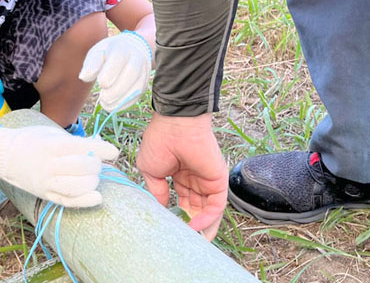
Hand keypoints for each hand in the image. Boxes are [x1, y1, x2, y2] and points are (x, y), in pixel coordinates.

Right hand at [0, 125, 118, 206]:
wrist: (3, 155)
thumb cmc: (31, 140)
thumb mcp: (51, 133)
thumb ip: (74, 141)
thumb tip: (99, 144)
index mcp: (50, 145)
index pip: (81, 148)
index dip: (101, 150)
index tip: (113, 151)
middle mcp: (48, 165)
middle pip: (82, 167)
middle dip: (96, 165)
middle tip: (96, 162)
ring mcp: (46, 182)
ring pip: (78, 186)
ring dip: (92, 181)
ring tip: (93, 176)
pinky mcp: (45, 194)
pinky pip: (68, 202)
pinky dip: (85, 201)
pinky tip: (97, 197)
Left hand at [79, 31, 151, 111]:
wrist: (132, 49)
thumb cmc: (109, 53)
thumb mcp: (98, 52)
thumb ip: (91, 63)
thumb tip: (84, 77)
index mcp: (122, 47)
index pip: (119, 57)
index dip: (110, 72)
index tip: (100, 83)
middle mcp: (136, 58)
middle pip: (132, 72)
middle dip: (116, 89)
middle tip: (103, 98)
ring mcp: (143, 71)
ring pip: (138, 86)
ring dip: (121, 99)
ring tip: (106, 104)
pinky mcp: (144, 83)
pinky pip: (138, 95)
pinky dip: (125, 103)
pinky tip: (113, 106)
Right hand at [136, 113, 227, 239]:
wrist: (175, 125)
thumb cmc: (160, 141)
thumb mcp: (151, 171)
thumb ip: (157, 191)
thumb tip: (161, 209)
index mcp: (179, 174)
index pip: (182, 201)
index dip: (177, 216)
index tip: (171, 231)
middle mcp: (195, 179)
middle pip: (196, 209)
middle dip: (190, 226)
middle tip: (183, 243)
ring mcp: (207, 181)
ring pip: (207, 211)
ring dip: (201, 228)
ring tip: (191, 243)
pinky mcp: (218, 182)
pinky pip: (216, 206)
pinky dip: (207, 220)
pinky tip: (195, 227)